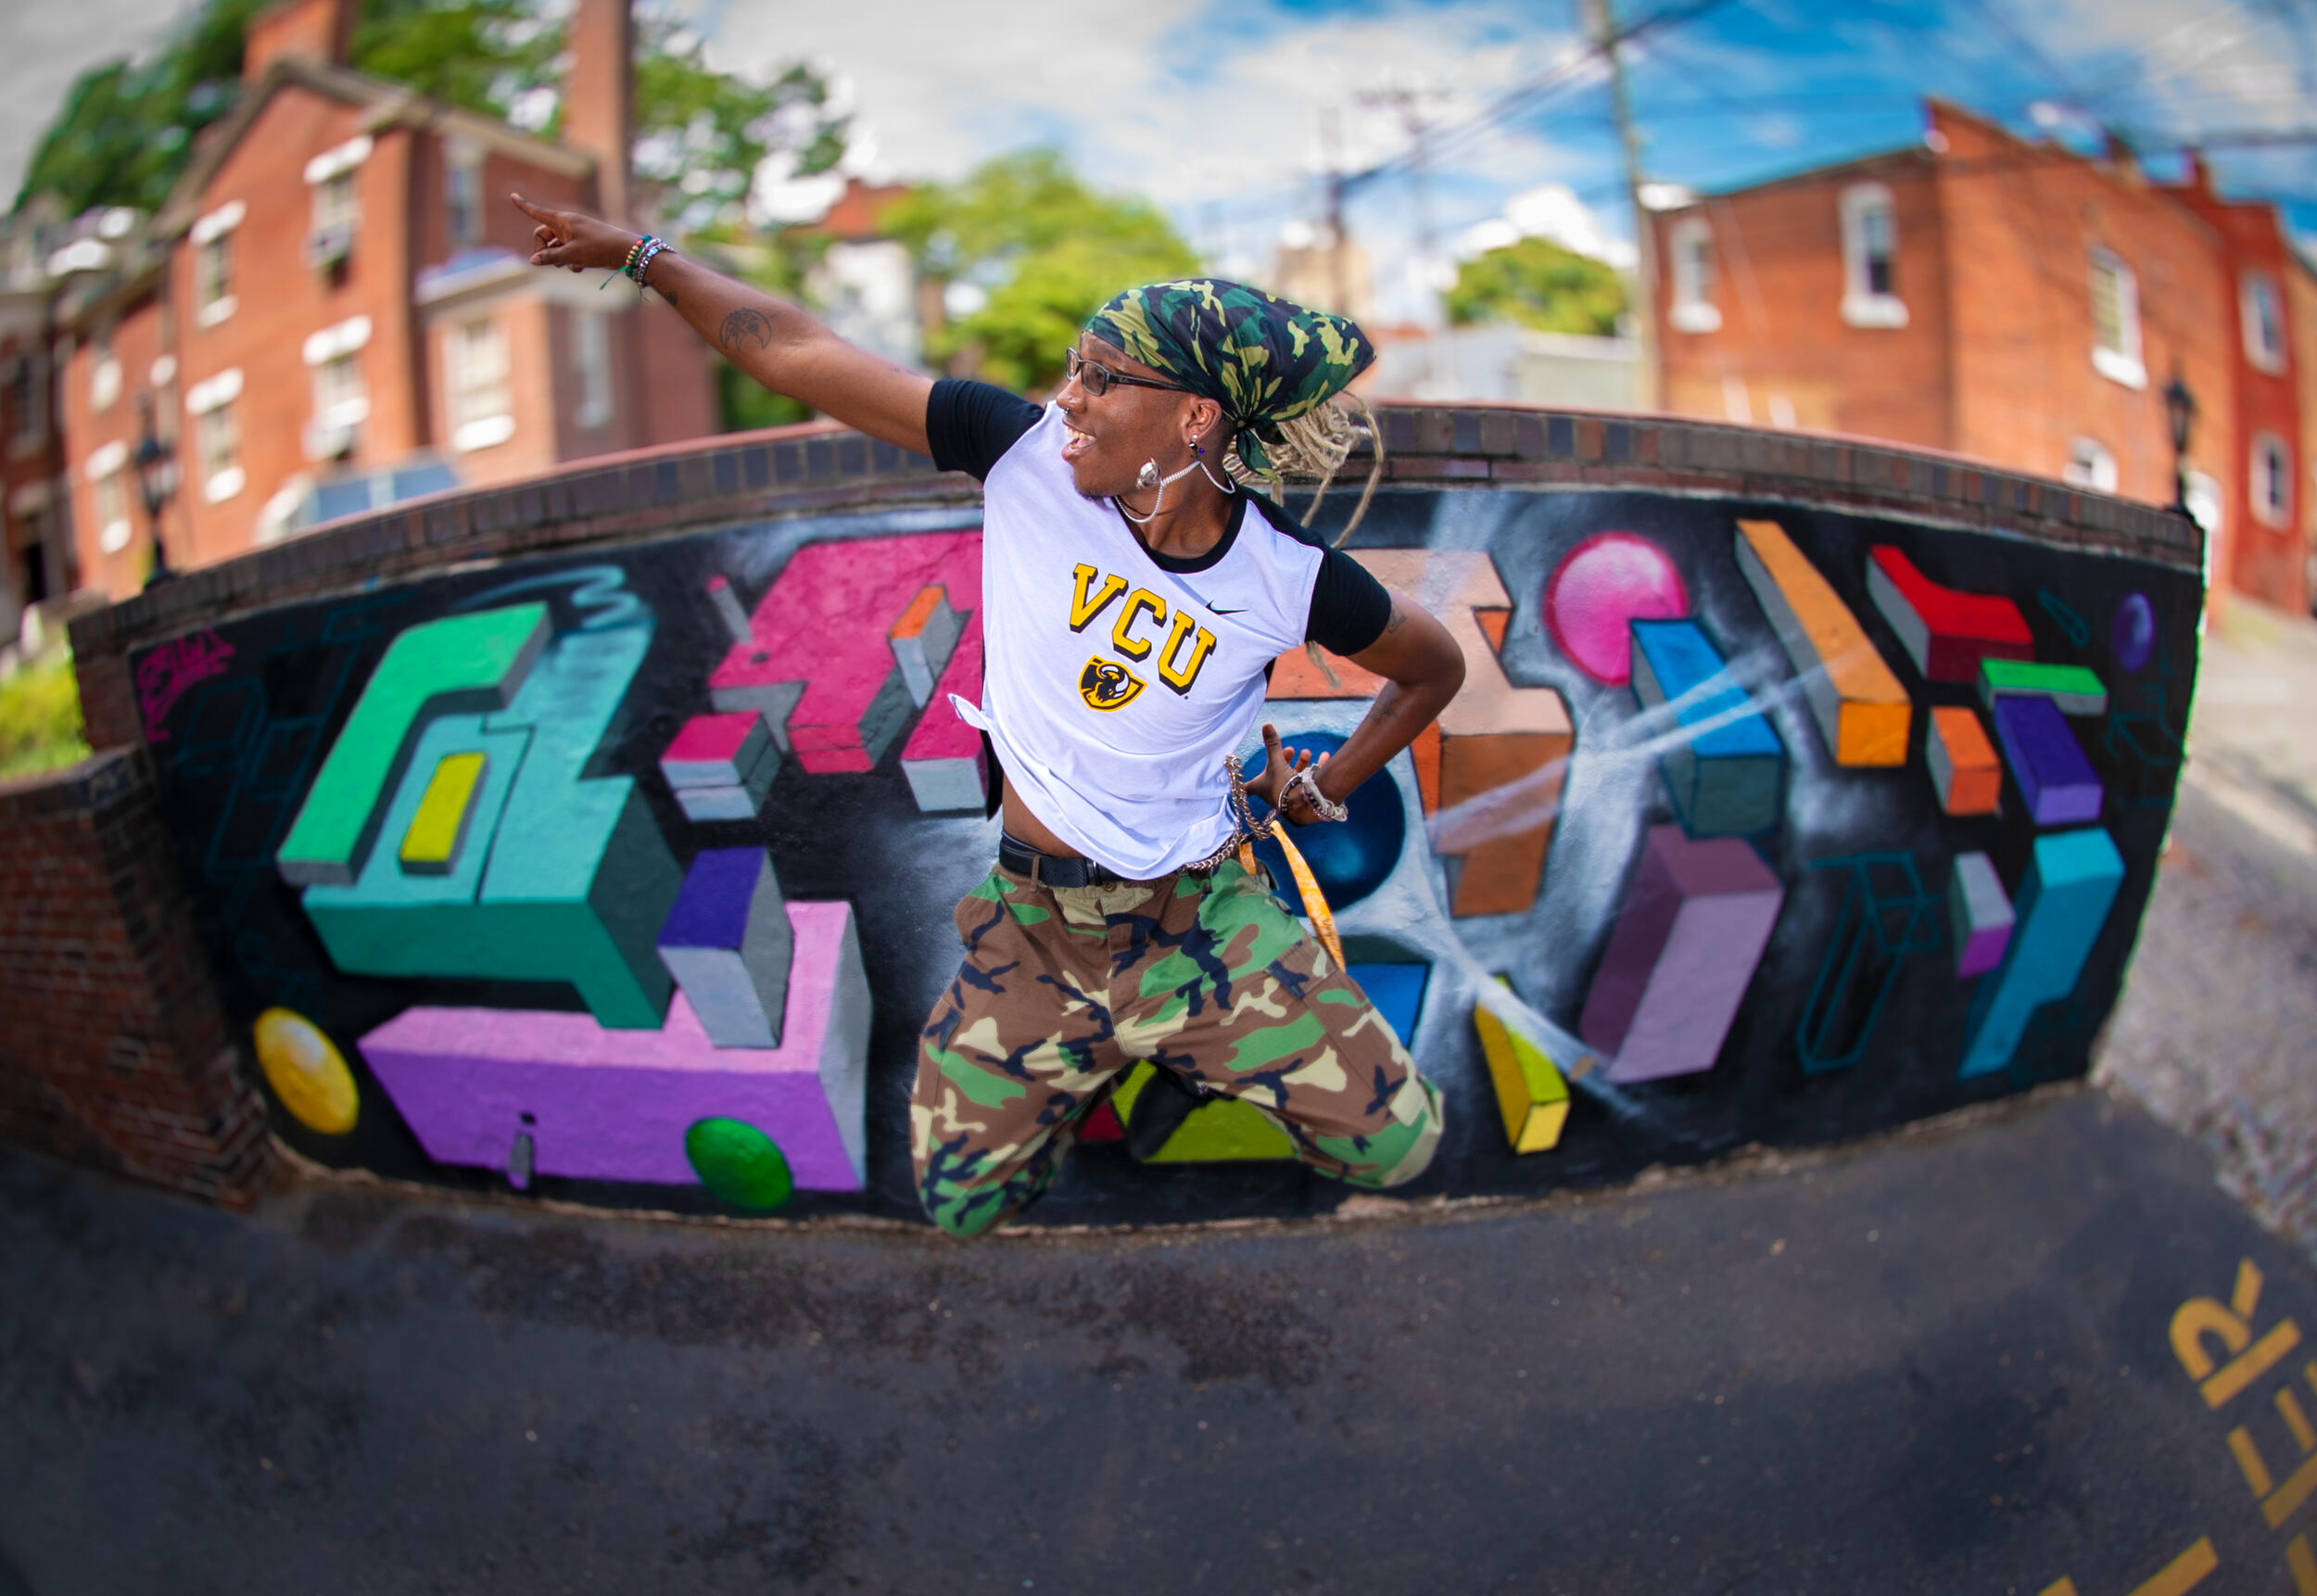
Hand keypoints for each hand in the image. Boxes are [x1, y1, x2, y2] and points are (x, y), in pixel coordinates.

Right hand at [511, 193, 637, 273]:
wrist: (626, 250)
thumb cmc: (599, 249)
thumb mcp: (572, 255)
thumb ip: (551, 257)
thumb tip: (532, 261)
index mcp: (562, 220)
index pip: (537, 212)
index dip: (524, 205)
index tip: (512, 195)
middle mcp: (567, 224)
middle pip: (544, 235)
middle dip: (544, 250)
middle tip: (551, 263)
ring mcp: (576, 233)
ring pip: (556, 246)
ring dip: (558, 258)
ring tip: (572, 265)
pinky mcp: (584, 243)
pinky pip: (569, 252)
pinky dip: (571, 261)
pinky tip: (581, 268)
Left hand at [1249, 723, 1333, 825]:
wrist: (1302, 807)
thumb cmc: (1282, 785)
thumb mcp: (1276, 761)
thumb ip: (1272, 744)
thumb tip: (1266, 724)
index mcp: (1261, 787)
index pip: (1246, 787)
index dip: (1241, 782)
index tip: (1239, 777)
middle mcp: (1273, 792)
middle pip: (1275, 774)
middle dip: (1284, 759)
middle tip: (1289, 750)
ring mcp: (1288, 796)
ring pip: (1293, 776)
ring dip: (1301, 763)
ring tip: (1306, 753)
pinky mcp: (1302, 797)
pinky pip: (1308, 781)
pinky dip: (1316, 768)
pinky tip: (1324, 756)